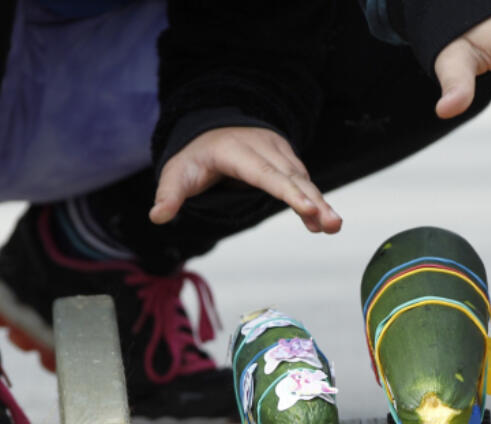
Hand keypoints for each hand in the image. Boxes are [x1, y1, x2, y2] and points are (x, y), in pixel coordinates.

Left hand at [150, 127, 341, 232]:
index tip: (308, 209)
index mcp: (237, 152)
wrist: (215, 128)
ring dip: (321, 204)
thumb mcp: (178, 172)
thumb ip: (169, 194)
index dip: (288, 192)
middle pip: (292, 178)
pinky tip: (324, 223)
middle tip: (332, 225)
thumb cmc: (196, 156)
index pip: (266, 174)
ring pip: (304, 180)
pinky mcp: (289, 162)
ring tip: (334, 227)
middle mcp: (264, 149)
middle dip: (314, 201)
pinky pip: (305, 183)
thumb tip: (157, 216)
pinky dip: (316, 202)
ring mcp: (280, 154)